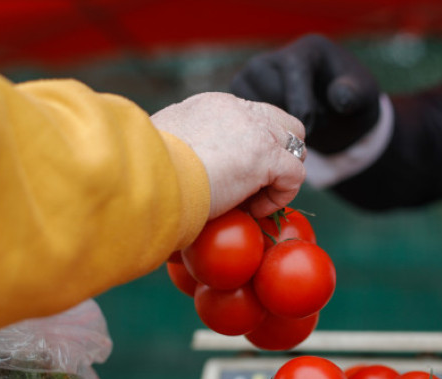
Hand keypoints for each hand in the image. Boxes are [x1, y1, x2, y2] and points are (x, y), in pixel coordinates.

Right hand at [151, 92, 305, 218]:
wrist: (147, 174)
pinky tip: (251, 209)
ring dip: (279, 176)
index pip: (251, 118)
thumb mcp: (163, 145)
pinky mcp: (265, 155)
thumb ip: (180, 145)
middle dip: (276, 155)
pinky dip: (279, 197)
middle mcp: (238, 110)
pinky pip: (295, 176)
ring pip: (294, 146)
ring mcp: (254, 130)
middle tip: (254, 185)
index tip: (233, 177)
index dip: (251, 149)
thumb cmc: (147, 168)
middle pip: (282, 125)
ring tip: (251, 200)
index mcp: (214, 106)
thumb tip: (176, 162)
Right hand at [231, 35, 379, 153]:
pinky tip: (277, 130)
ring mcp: (252, 79)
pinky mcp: (241, 100)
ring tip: (295, 126)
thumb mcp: (363, 99)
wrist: (331, 117)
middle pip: (269, 92)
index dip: (301, 105)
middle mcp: (273, 59)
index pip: (292, 71)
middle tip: (311, 125)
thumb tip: (339, 96)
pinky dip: (260, 131)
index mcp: (306, 51)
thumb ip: (355, 96)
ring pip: (253, 109)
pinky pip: (243, 119)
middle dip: (289, 117)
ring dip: (274, 127)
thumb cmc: (347, 105)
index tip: (310, 129)